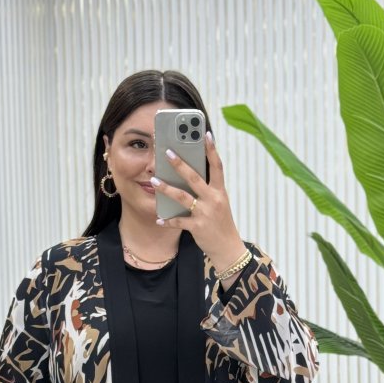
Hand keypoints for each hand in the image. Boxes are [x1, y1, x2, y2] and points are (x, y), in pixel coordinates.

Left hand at [151, 132, 246, 272]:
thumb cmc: (221, 223)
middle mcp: (213, 199)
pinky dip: (168, 220)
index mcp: (220, 191)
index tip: (205, 134)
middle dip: (180, 164)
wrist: (228, 248)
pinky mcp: (197, 227)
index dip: (212, 150)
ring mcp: (205, 213)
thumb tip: (191, 174)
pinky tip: (159, 218)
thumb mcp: (219, 203)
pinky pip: (179, 222)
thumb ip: (208, 189)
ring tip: (155, 181)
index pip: (217, 166)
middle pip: (195, 178)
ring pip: (183, 197)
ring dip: (167, 188)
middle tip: (167, 152)